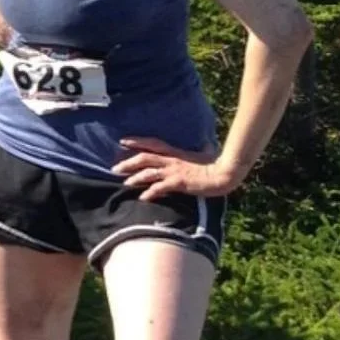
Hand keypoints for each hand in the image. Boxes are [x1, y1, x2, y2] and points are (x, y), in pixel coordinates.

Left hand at [112, 136, 242, 200]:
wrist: (224, 174)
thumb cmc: (216, 164)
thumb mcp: (207, 153)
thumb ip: (203, 148)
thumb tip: (208, 144)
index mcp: (176, 152)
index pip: (152, 143)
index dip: (137, 141)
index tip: (122, 141)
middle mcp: (172, 160)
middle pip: (144, 158)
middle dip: (128, 162)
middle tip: (115, 168)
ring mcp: (174, 171)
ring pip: (149, 173)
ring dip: (135, 178)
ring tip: (124, 183)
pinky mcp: (179, 183)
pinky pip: (160, 187)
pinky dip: (150, 192)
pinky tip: (142, 197)